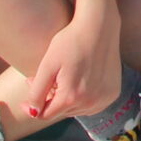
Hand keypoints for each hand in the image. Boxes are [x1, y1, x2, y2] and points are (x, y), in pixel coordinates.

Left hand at [24, 0, 122, 122]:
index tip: (27, 95)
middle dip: (51, 100)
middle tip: (47, 80)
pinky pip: (92, 104)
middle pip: (61, 112)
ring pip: (77, 110)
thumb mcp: (47, 65)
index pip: (45, 115)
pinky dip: (84, 98)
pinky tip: (81, 81)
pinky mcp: (113, 93)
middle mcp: (90, 102)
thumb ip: (37, 92)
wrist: (99, 25)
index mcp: (71, 97)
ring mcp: (104, 98)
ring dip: (68, 100)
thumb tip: (33, 113)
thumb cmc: (70, 41)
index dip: (33, 106)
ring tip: (63, 79)